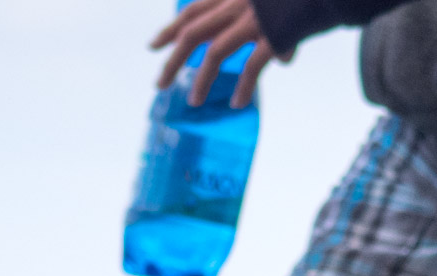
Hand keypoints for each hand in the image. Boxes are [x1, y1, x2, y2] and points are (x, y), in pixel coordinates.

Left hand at [150, 0, 281, 109]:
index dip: (172, 27)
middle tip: (159, 83)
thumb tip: (282, 59)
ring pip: (216, 52)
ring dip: (201, 79)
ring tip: (193, 101)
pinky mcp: (273, 35)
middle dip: (173, 59)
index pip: (194, 10)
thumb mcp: (279, 6)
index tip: (154, 45)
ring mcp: (253, 19)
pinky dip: (244, 86)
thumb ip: (274, 29)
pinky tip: (238, 103)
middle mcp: (237, 4)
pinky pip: (252, 65)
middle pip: (193, 33)